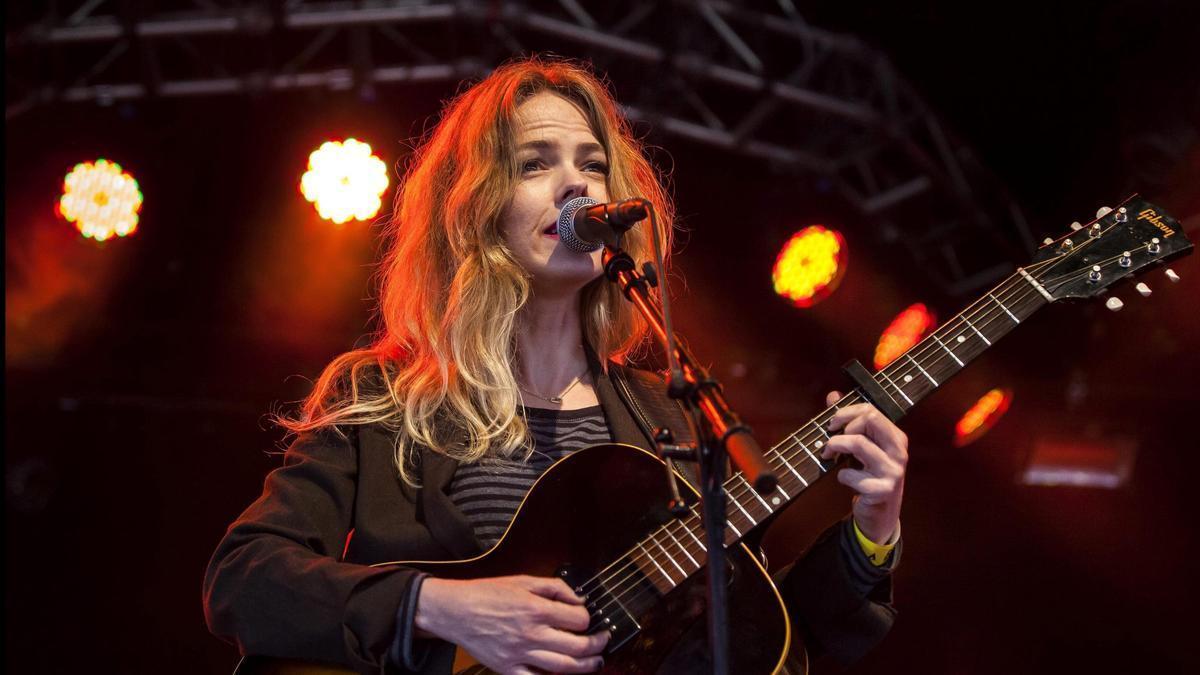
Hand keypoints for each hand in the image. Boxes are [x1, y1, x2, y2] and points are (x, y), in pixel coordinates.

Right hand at [414, 575, 608, 674]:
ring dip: (586, 666)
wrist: (455, 611)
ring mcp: (520, 655)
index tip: (588, 617)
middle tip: (603, 641)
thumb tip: (579, 597)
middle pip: (578, 647)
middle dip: (598, 644)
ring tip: (596, 662)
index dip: (589, 618)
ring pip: (564, 667)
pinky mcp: (508, 669)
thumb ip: (555, 588)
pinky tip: (562, 674)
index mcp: (536, 609)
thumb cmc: (487, 593)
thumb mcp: (523, 580)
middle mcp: (531, 634)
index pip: (579, 619)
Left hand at [819, 391, 907, 543]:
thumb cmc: (869, 477)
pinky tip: (845, 480)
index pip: (871, 410)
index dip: (845, 413)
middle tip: (829, 437)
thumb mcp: (862, 448)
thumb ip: (849, 420)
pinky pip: (850, 474)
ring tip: (828, 456)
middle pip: (868, 419)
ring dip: (835, 446)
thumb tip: (833, 395)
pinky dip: (841, 475)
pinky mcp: (881, 490)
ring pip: (857, 443)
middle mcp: (899, 452)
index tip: (831, 423)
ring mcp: (892, 471)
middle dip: (842, 424)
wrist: (880, 516)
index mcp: (896, 438)